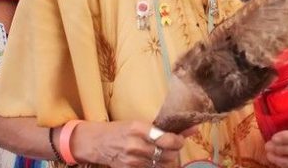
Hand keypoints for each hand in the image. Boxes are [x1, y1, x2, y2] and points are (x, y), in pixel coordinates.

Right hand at [71, 121, 190, 167]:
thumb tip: (191, 128)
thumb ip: (162, 128)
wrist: (96, 142)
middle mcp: (135, 145)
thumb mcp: (138, 124)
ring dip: (168, 159)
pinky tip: (154, 160)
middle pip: (168, 154)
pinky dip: (157, 166)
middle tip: (173, 146)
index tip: (180, 139)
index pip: (167, 139)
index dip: (179, 141)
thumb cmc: (120, 130)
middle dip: (175, 151)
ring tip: (164, 152)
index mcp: (138, 128)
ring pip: (162, 164)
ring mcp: (132, 160)